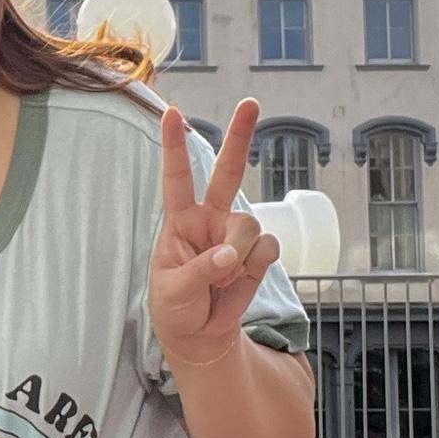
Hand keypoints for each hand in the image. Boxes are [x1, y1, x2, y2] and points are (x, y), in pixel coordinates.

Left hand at [148, 100, 280, 366]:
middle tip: (250, 102)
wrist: (199, 334)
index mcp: (179, 221)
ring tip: (222, 279)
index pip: (176, 178)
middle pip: (227, 172)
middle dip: (240, 137)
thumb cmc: (175, 307)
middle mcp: (210, 219)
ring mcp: (235, 234)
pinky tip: (240, 280)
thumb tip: (230, 256)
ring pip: (250, 223)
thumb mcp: (174, 291)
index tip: (170, 112)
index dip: (173, 146)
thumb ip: (200, 271)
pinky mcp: (257, 252)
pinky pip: (268, 247)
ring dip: (239, 253)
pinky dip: (256, 266)